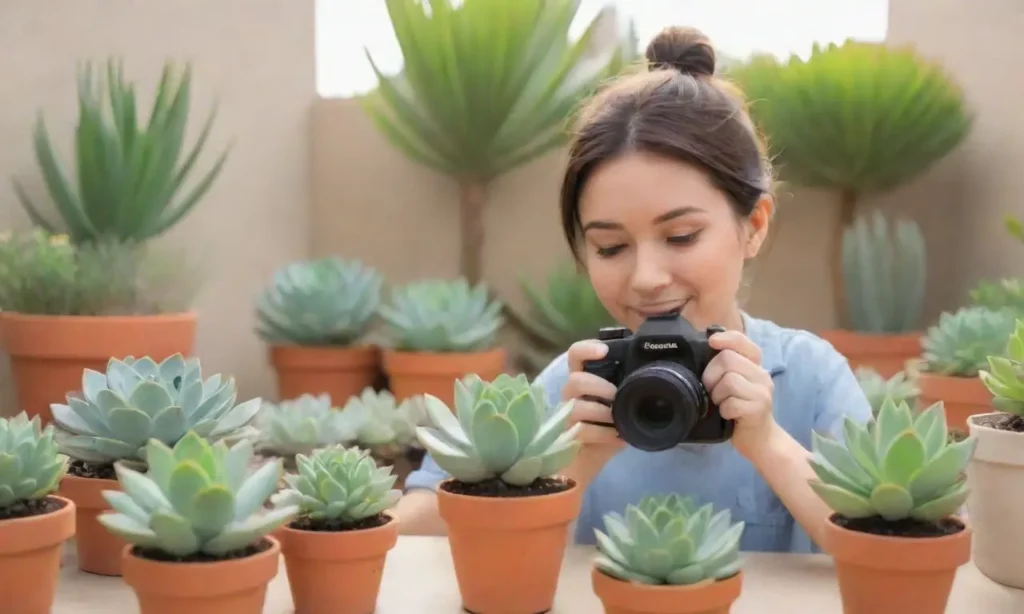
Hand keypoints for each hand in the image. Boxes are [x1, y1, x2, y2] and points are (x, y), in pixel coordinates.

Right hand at [562, 339, 626, 459]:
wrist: (590, 457)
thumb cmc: (606, 426)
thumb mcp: (620, 404)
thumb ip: (627, 388)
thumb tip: (656, 376)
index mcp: (584, 379)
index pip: (576, 354)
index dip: (587, 348)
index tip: (604, 351)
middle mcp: (570, 393)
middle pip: (576, 380)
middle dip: (599, 387)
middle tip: (616, 395)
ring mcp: (566, 414)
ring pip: (577, 406)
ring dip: (602, 412)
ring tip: (616, 420)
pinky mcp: (567, 435)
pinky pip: (582, 430)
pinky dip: (603, 434)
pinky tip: (615, 437)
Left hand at [702, 329, 775, 460]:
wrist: (760, 439)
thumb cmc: (740, 409)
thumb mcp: (734, 384)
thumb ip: (726, 367)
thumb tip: (705, 348)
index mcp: (755, 365)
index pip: (743, 342)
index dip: (726, 338)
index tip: (712, 341)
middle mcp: (762, 375)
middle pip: (728, 360)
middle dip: (711, 375)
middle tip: (712, 390)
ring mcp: (762, 392)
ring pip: (729, 381)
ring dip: (717, 395)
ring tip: (722, 404)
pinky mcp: (758, 409)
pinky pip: (731, 403)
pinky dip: (724, 410)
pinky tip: (729, 415)